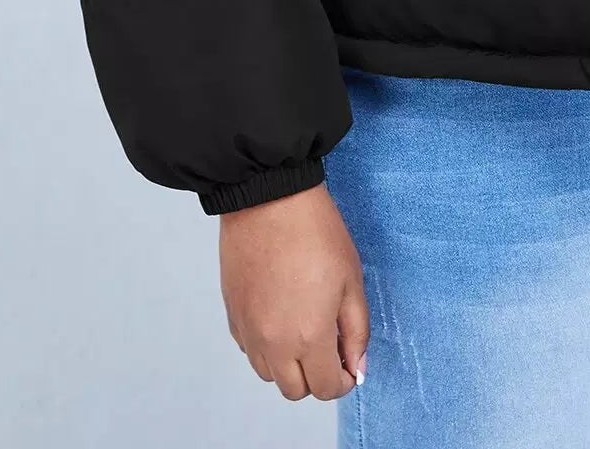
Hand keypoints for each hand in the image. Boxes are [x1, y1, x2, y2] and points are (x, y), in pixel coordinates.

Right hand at [219, 181, 369, 401]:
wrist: (269, 200)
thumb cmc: (315, 232)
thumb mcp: (351, 279)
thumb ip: (357, 330)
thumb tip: (356, 366)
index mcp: (309, 337)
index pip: (325, 388)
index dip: (342, 380)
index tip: (348, 364)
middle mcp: (274, 344)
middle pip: (294, 389)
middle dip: (315, 377)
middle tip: (328, 346)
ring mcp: (248, 331)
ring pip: (268, 373)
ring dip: (288, 364)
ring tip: (302, 329)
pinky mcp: (232, 315)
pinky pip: (249, 349)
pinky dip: (265, 345)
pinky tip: (278, 316)